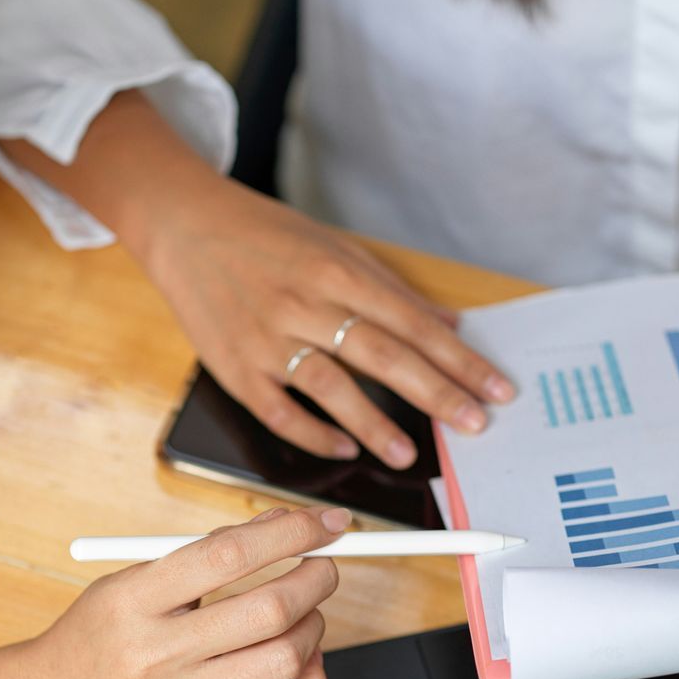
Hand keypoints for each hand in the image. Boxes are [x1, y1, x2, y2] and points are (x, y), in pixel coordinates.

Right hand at [17, 506, 345, 678]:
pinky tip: (307, 664)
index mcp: (136, 598)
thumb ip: (199, 555)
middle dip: (316, 579)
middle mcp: (158, 651)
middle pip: (269, 609)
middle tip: (324, 567)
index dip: (292, 532)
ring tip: (309, 614)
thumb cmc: (95, 637)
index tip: (328, 523)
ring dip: (315, 627)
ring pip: (282, 660)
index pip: (231, 554)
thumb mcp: (128, 582)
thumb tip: (277, 526)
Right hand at [136, 183, 515, 467]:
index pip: (412, 324)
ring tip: (408, 453)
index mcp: (337, 271)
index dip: (458, 359)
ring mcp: (267, 338)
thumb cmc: (264, 235)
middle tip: (474, 424)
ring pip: (331, 387)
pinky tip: (343, 447)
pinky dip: (312, 433)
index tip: (494, 387)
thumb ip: (391, 289)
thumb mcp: (334, 246)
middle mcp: (305, 304)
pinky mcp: (235, 366)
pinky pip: (278, 411)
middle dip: (435, 394)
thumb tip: (449, 325)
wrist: (184, 225)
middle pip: (383, 356)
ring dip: (374, 423)